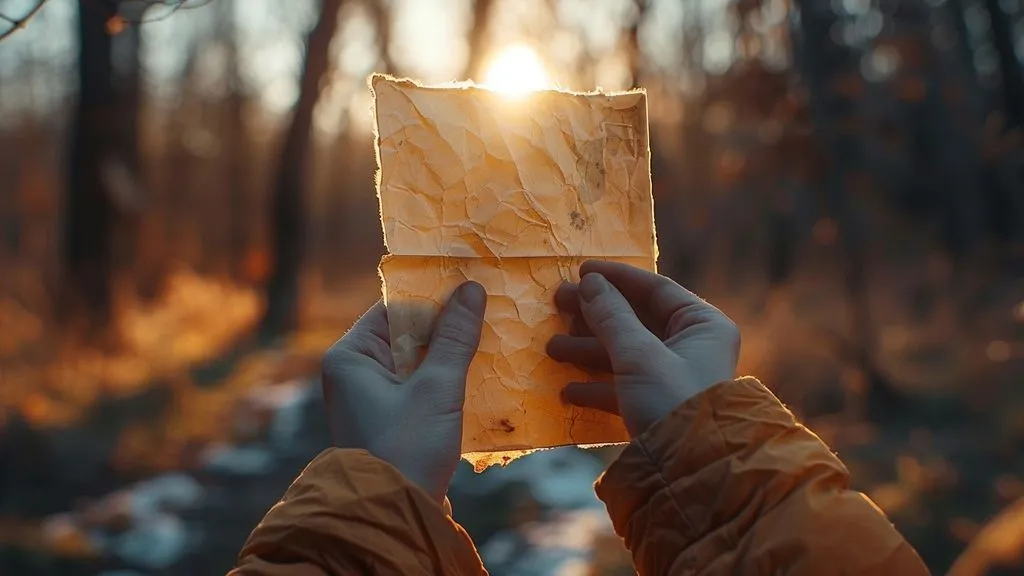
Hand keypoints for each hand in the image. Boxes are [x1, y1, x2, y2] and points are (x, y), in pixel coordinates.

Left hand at [321, 282, 486, 503]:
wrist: (392, 513)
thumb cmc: (406, 448)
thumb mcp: (436, 388)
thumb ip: (456, 337)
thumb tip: (472, 289)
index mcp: (350, 356)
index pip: (394, 309)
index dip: (433, 298)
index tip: (471, 288)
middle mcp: (355, 372)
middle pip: (408, 334)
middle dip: (446, 328)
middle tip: (488, 312)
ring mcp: (372, 397)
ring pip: (418, 361)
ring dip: (450, 355)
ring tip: (489, 341)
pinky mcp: (391, 419)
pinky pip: (420, 386)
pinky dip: (445, 380)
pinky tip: (478, 376)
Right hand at [546, 261, 739, 436]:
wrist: (690, 474)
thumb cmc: (671, 402)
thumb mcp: (638, 355)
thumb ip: (611, 316)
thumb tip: (588, 282)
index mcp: (702, 326)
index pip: (656, 289)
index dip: (616, 278)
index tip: (581, 271)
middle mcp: (692, 348)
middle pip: (636, 320)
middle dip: (594, 315)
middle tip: (555, 303)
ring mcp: (675, 379)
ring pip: (625, 354)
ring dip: (587, 351)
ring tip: (552, 348)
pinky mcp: (658, 407)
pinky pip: (624, 387)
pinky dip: (597, 386)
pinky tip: (567, 391)